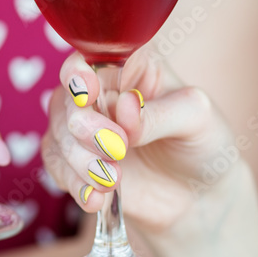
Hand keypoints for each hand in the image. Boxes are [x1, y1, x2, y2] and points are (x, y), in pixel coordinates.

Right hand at [42, 48, 241, 235]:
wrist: (200, 198)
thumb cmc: (202, 144)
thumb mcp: (197, 119)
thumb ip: (161, 113)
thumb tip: (124, 106)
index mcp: (130, 66)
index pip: (91, 58)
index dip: (80, 74)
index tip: (88, 93)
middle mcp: (101, 92)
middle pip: (67, 100)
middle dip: (86, 127)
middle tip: (118, 149)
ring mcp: (86, 127)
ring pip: (58, 135)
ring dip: (81, 161)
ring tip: (113, 180)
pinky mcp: (76, 161)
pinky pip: (56, 167)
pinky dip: (74, 184)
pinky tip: (97, 198)